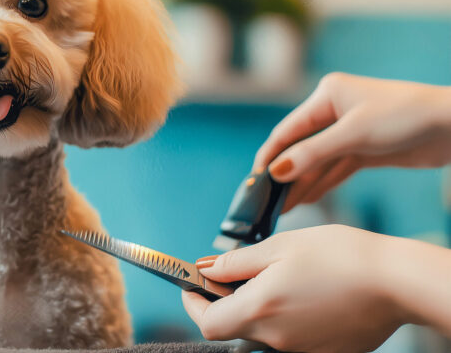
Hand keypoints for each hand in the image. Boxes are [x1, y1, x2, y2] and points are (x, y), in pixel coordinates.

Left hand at [182, 225, 417, 352]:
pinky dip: (284, 317)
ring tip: (274, 277)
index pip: (208, 324)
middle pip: (233, 328)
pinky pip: (290, 338)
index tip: (192, 285)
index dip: (194, 304)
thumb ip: (236, 262)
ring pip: (262, 333)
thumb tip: (205, 269)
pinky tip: (302, 293)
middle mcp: (277, 339)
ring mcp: (301, 350)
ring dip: (256, 308)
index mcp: (260, 310)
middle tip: (232, 274)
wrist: (396, 282)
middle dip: (225, 302)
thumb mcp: (279, 247)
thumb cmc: (338, 256)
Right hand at [252, 73, 450, 210]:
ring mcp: (350, 131)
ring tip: (280, 209)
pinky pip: (336, 169)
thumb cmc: (405, 117)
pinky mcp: (366, 149)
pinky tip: (306, 201)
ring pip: (317, 162)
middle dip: (284, 175)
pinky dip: (322, 185)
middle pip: (300, 148)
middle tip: (264, 202)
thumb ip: (312, 154)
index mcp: (327, 95)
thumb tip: (276, 172)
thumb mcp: (353, 135)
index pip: (287, 131)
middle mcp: (335, 111)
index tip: (253, 182)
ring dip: (301, 184)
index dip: (269, 157)